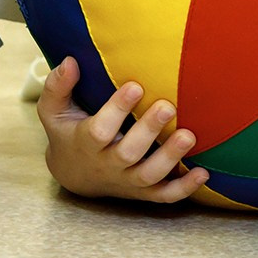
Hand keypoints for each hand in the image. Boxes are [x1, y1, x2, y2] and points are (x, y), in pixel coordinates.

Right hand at [37, 57, 208, 203]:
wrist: (75, 175)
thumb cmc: (68, 132)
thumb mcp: (53, 111)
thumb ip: (58, 87)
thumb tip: (70, 61)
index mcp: (85, 143)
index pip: (99, 130)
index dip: (117, 110)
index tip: (135, 85)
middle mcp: (107, 165)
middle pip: (127, 154)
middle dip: (149, 131)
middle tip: (169, 106)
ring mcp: (127, 181)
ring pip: (149, 176)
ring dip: (170, 158)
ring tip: (189, 135)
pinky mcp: (143, 192)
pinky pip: (165, 196)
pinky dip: (185, 188)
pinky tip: (204, 172)